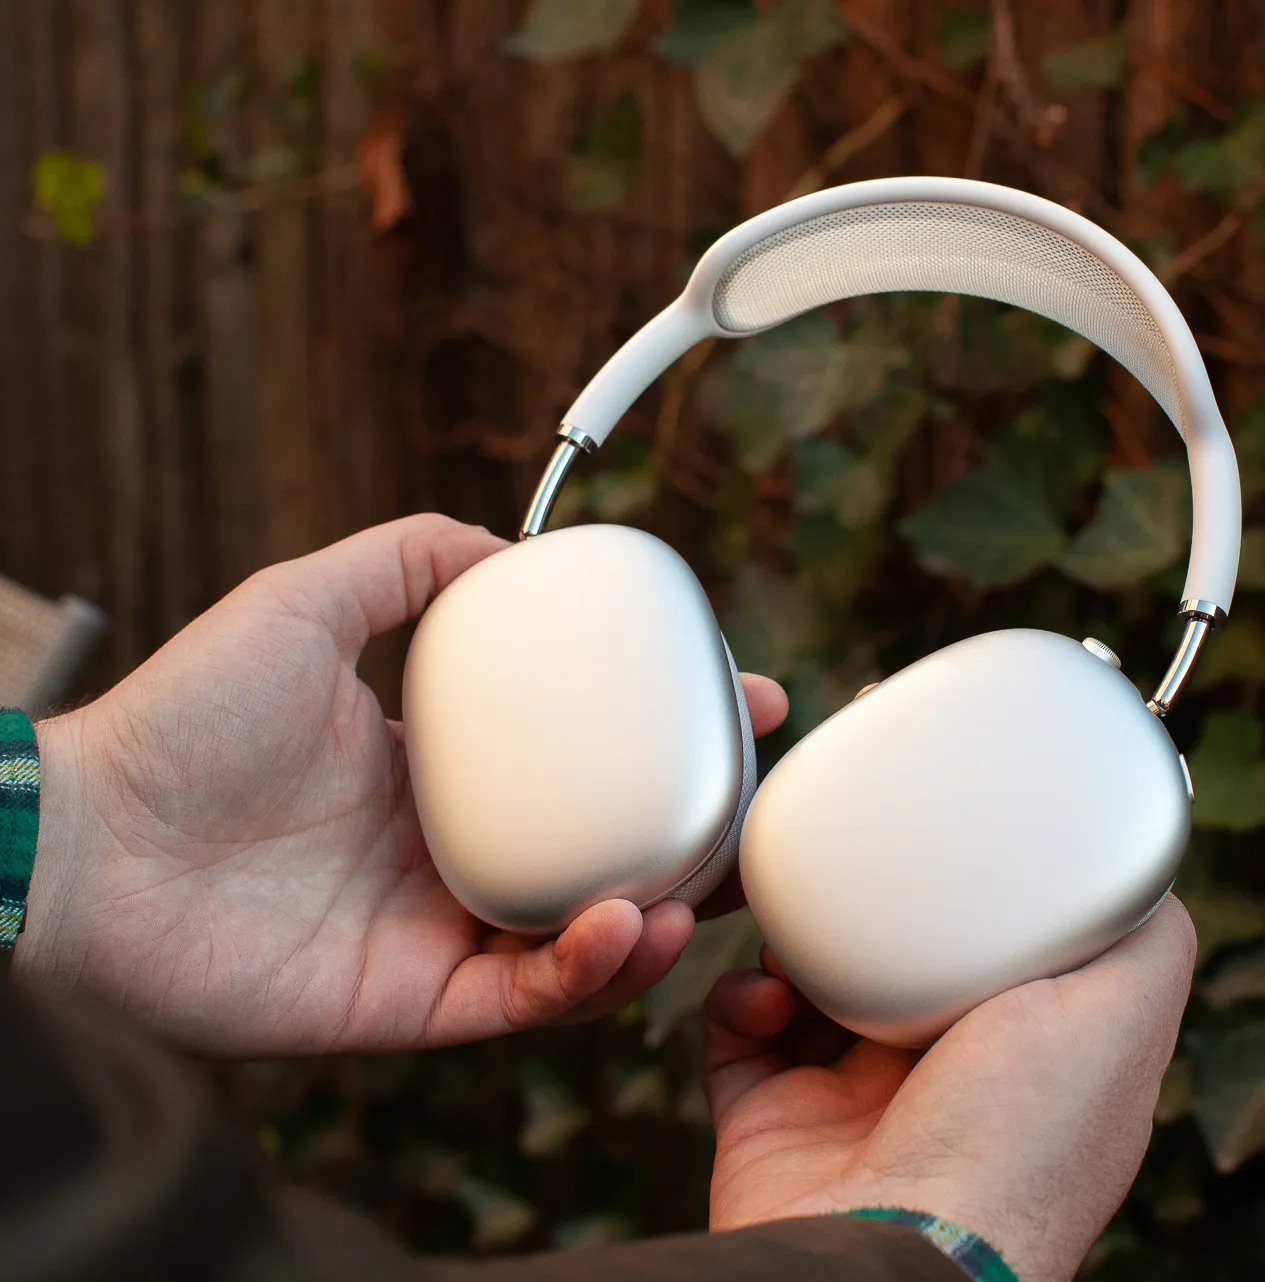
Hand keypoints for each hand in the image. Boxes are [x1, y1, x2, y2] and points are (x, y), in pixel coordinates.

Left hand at [19, 515, 787, 1056]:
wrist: (88, 841)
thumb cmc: (183, 717)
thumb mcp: (306, 600)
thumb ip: (404, 558)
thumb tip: (509, 545)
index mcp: (436, 768)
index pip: (577, 757)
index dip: (662, 733)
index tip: (740, 697)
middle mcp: (446, 850)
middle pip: (597, 852)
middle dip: (689, 837)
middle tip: (754, 806)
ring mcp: (433, 930)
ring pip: (577, 939)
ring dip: (654, 919)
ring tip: (697, 888)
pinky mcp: (409, 1004)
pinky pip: (521, 999)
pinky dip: (582, 974)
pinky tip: (619, 928)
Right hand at [704, 897, 1195, 1281]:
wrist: (891, 1248)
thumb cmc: (1014, 1144)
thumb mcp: (1115, 1021)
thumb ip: (1143, 946)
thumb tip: (1134, 877)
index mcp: (1013, 1063)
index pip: (983, 959)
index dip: (961, 905)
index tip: (937, 859)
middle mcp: (934, 1085)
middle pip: (889, 965)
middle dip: (863, 917)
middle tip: (849, 882)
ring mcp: (846, 1105)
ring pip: (806, 988)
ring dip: (792, 945)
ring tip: (796, 935)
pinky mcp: (769, 1118)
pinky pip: (737, 1034)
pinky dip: (739, 999)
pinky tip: (764, 994)